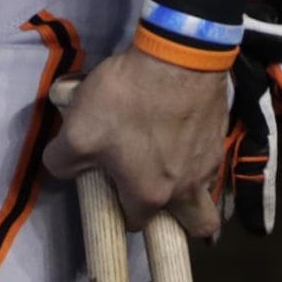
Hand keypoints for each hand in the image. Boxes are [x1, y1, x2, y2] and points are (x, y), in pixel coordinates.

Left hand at [42, 49, 229, 239]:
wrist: (178, 57)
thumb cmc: (127, 99)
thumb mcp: (77, 131)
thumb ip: (61, 161)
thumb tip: (62, 168)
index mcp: (150, 195)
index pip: (136, 224)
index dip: (120, 210)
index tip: (112, 187)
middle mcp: (187, 188)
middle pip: (198, 225)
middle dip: (182, 222)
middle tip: (159, 194)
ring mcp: (210, 162)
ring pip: (204, 190)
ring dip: (188, 183)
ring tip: (165, 154)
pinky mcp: (220, 134)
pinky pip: (209, 158)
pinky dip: (194, 152)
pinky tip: (177, 127)